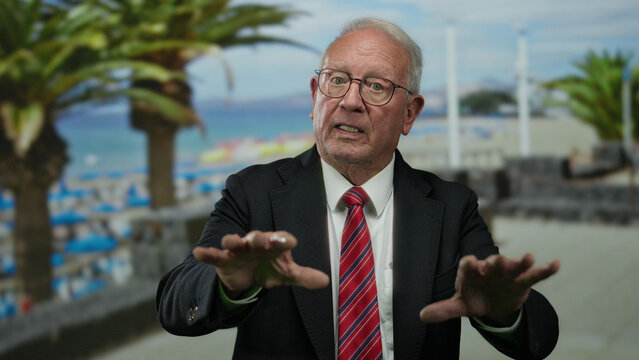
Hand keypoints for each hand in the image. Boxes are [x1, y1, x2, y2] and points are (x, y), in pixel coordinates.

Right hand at [193, 230, 329, 297]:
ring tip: (231, 240)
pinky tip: (198, 253)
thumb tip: (325, 281)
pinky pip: (214, 255)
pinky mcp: (223, 260)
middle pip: (256, 237)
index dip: (284, 240)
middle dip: (258, 237)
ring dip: (233, 240)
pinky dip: (206, 254)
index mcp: (274, 243)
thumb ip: (304, 276)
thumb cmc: (270, 268)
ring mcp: (238, 250)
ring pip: (234, 242)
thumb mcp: (287, 273)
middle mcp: (256, 242)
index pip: (280, 239)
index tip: (290, 242)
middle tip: (260, 239)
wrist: (247, 276)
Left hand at [419, 253, 559, 324]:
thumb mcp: (459, 305)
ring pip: (514, 266)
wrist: (493, 302)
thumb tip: (421, 316)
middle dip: (495, 262)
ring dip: (520, 262)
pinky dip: (545, 270)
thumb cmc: (474, 298)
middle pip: (492, 263)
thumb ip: (443, 309)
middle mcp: (490, 270)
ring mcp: (508, 275)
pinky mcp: (523, 282)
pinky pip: (535, 275)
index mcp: (472, 273)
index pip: (468, 266)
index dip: (469, 265)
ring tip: (528, 257)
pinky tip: (556, 264)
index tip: (469, 262)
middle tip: (497, 259)